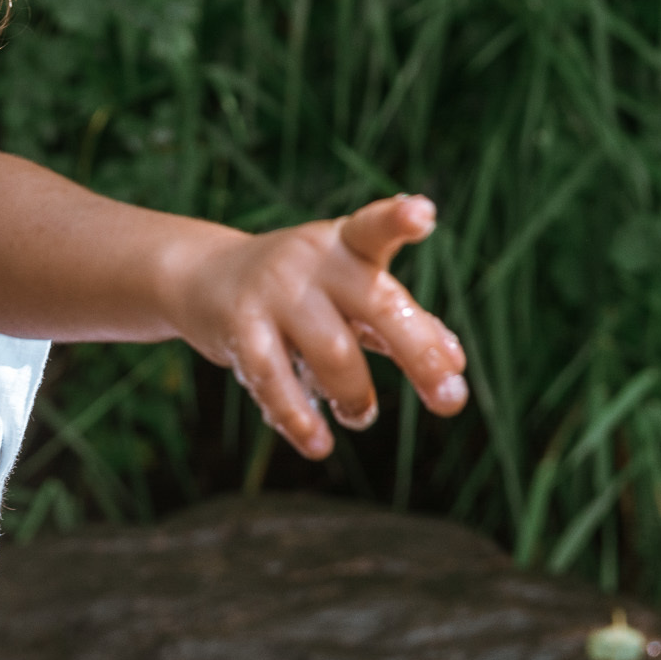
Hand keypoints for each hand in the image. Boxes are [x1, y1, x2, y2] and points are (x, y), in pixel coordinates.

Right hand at [161, 194, 467, 459]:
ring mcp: (273, 291)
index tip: (424, 214)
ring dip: (357, 397)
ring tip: (361, 414)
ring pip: (333, 355)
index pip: (375, 226)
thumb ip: (400, 320)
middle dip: (421, 354)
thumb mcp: (351, 290)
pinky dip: (300, 419)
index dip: (398, 220)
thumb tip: (455, 361)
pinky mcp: (239, 328)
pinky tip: (319, 445)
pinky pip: (274, 382)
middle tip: (451, 399)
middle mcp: (312, 260)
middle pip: (376, 304)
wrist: (204, 276)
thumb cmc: (303, 289)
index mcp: (346, 244)